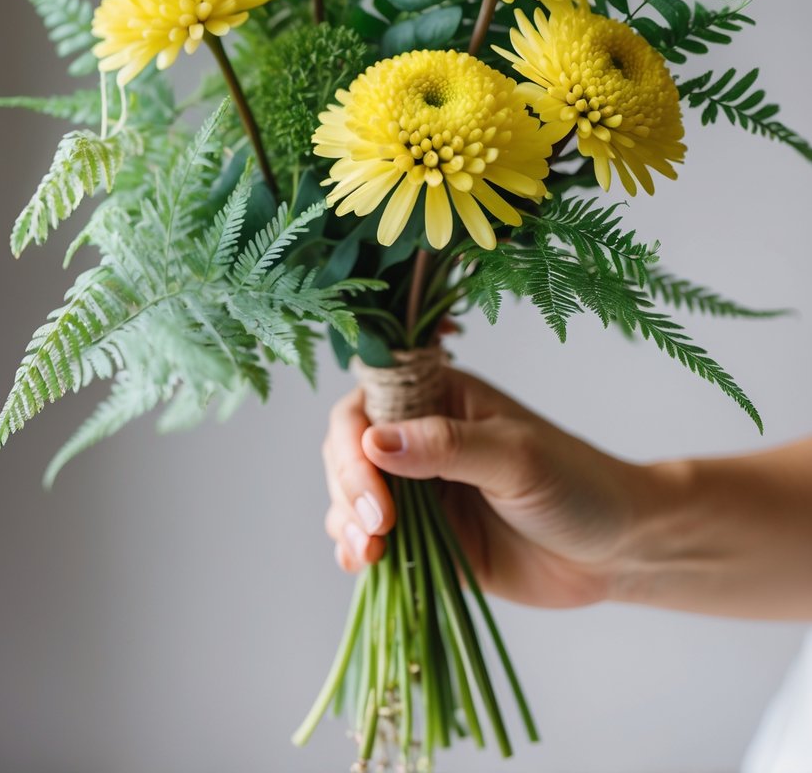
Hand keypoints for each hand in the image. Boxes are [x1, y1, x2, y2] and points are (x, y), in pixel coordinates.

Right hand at [322, 364, 649, 607]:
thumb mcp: (515, 458)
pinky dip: (356, 550)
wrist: (617, 549)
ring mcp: (420, 489)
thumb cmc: (577, 484)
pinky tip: (363, 565)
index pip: (368, 404)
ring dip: (346, 523)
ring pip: (351, 497)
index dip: (354, 444)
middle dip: (349, 490)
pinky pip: (372, 540)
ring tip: (368, 554)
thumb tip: (373, 441)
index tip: (374, 490)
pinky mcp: (425, 537)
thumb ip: (445, 447)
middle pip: (349, 451)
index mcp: (440, 397)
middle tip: (378, 529)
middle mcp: (420, 438)